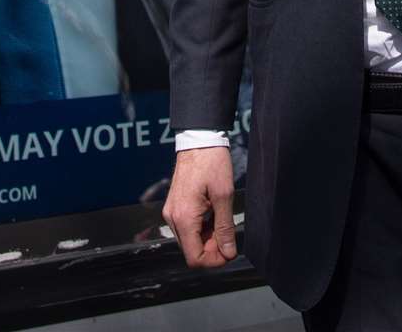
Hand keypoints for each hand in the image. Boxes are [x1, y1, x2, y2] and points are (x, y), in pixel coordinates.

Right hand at [163, 146, 237, 267]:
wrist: (198, 141)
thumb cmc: (212, 163)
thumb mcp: (224, 195)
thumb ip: (225, 227)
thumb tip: (229, 252)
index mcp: (184, 218)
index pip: (194, 258)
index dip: (214, 261)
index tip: (230, 252)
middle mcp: (173, 218)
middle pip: (191, 251)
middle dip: (212, 250)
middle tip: (230, 236)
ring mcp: (171, 212)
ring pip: (189, 240)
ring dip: (207, 239)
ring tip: (224, 223)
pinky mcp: (174, 207)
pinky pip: (187, 228)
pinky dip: (201, 229)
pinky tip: (214, 217)